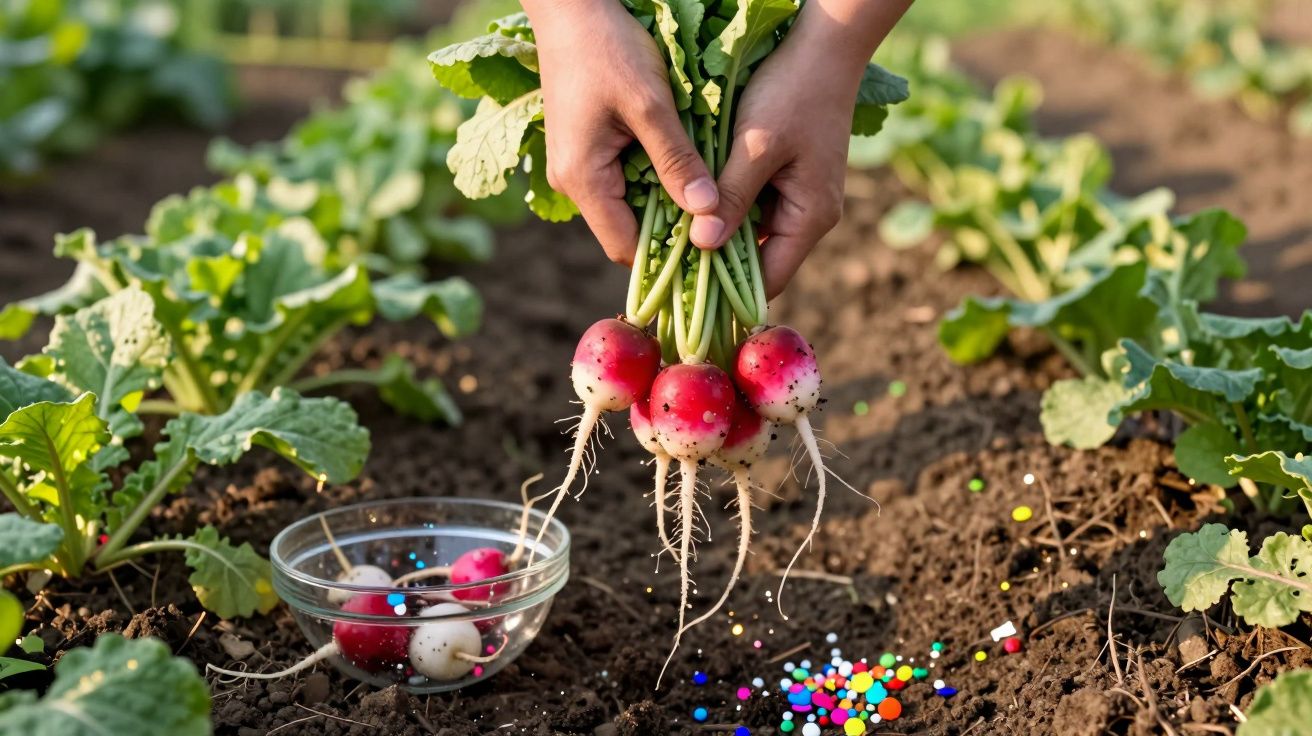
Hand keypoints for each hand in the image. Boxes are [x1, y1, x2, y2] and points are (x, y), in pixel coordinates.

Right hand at [523, 0, 719, 265]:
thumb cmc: (607, 48)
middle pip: (628, 231)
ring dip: (666, 205)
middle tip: (720, 229)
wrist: (572, 7)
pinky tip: (687, 172)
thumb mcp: (651, 104)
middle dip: (671, 234)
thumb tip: (707, 212)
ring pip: (629, 206)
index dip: (668, 258)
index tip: (712, 254)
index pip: (626, 248)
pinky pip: (624, 181)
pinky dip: (655, 182)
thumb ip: (677, 160)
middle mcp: (573, 182)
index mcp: (582, 178)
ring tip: (710, 201)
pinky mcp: (586, 148)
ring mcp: (577, 166)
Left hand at [690, 0, 911, 298]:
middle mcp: (810, 215)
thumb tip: (704, 245)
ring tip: (674, 237)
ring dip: (718, 231)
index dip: (728, 292)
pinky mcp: (789, 176)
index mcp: (811, 217)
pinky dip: (727, 206)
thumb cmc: (793, 92)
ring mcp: (801, 196)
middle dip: (717, 263)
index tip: (685, 294)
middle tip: (669, 266)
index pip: (769, 280)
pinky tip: (693, 202)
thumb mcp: (755, 146)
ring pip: (753, 232)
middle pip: (759, 260)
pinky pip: (754, 205)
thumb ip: (731, 197)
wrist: (823, 45)